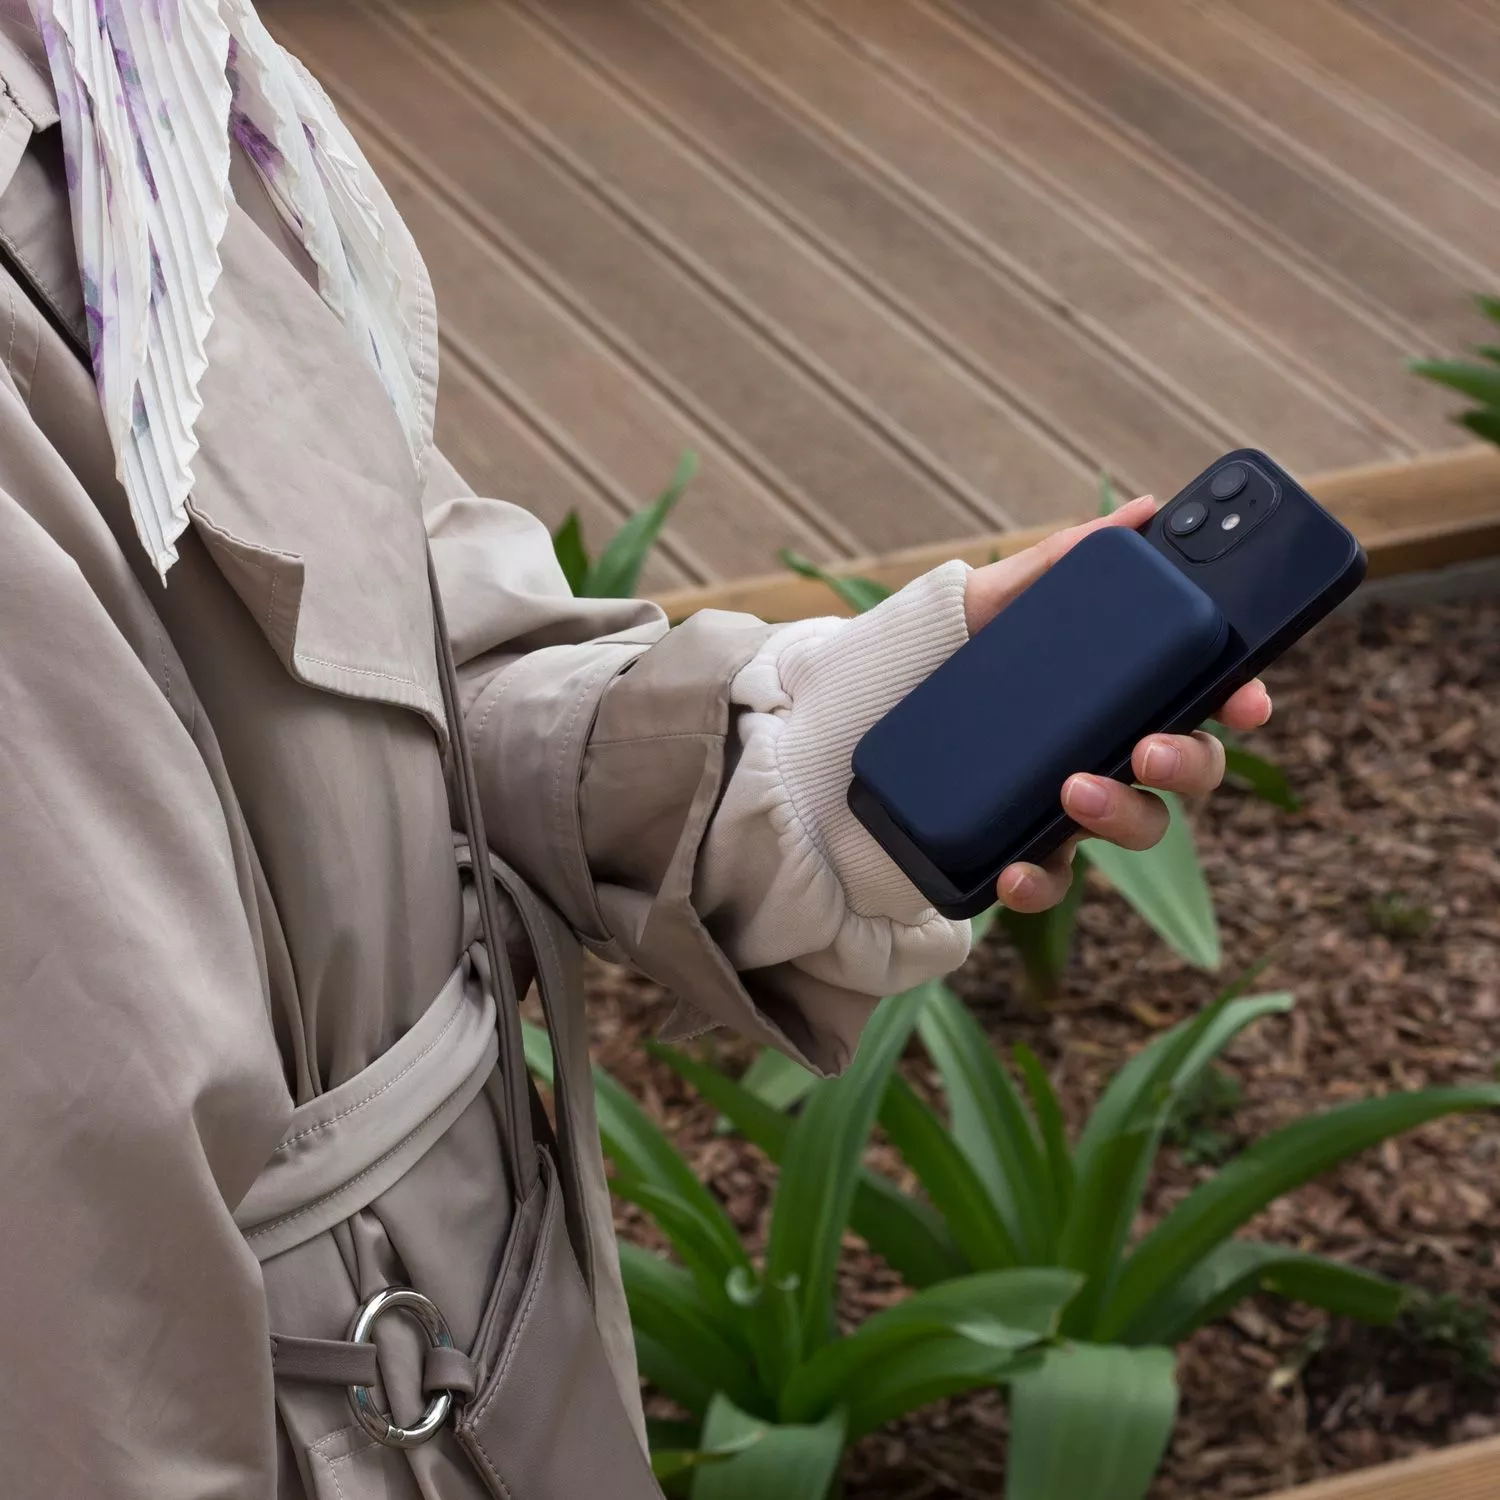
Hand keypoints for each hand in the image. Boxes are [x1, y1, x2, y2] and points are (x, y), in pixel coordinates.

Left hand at [963, 495, 1272, 914]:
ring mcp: (1067, 806)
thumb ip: (1060, 564)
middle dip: (1188, 761)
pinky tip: (1015, 869)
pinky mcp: (1022, 852)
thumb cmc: (928, 662)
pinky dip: (1041, 881)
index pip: (1200, 692)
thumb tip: (1143, 511)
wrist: (837, 732)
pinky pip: (1055, 881)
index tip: (1246, 697)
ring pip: (1139, 826)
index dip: (1239, 695)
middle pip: (1188, 768)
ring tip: (1072, 789)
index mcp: (1114, 688)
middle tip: (1149, 747)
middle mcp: (1106, 749)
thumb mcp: (988, 603)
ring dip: (1122, 813)